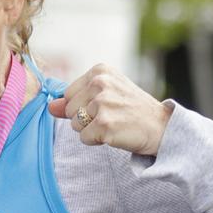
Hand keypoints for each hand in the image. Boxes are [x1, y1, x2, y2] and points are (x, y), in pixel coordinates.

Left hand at [49, 64, 172, 155]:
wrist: (161, 127)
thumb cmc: (131, 111)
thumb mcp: (104, 97)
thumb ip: (74, 100)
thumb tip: (50, 107)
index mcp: (99, 71)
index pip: (68, 94)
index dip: (84, 106)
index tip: (107, 105)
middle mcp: (100, 83)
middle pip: (69, 109)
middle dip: (85, 119)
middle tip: (112, 116)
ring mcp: (102, 103)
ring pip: (74, 125)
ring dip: (91, 130)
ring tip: (114, 124)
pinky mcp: (104, 123)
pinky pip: (84, 138)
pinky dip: (96, 141)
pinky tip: (115, 133)